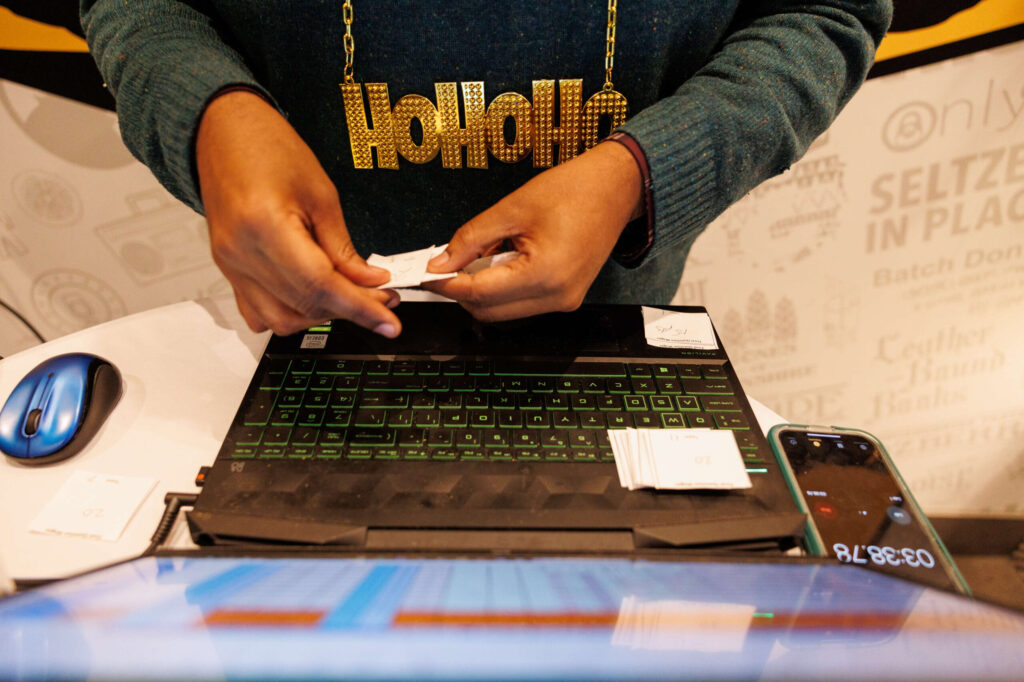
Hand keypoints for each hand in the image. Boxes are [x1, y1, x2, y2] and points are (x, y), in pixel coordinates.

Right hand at [195, 89, 400, 336]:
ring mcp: (230, 265)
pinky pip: (258, 311)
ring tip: (349, 295)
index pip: (320, 286)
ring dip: (320, 315)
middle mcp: (240, 254)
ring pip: (280, 319)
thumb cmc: (268, 148)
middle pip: (304, 305)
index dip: (360, 308)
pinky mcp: (229, 269)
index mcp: (264, 227)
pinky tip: (313, 297)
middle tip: (382, 298)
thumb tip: (371, 283)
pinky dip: (290, 313)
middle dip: (349, 309)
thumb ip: (344, 248)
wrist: (223, 131)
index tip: (389, 321)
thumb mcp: (321, 194)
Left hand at [423, 141, 642, 320]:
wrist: (615, 188)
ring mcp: (564, 301)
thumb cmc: (573, 190)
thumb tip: (441, 263)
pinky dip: (504, 286)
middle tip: (448, 261)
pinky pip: (522, 302)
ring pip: (504, 310)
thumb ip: (471, 239)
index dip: (446, 284)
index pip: (479, 292)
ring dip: (484, 288)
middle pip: (488, 310)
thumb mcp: (511, 208)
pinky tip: (505, 258)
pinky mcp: (566, 298)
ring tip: (486, 251)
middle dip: (463, 289)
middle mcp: (557, 296)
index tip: (425, 274)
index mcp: (545, 273)